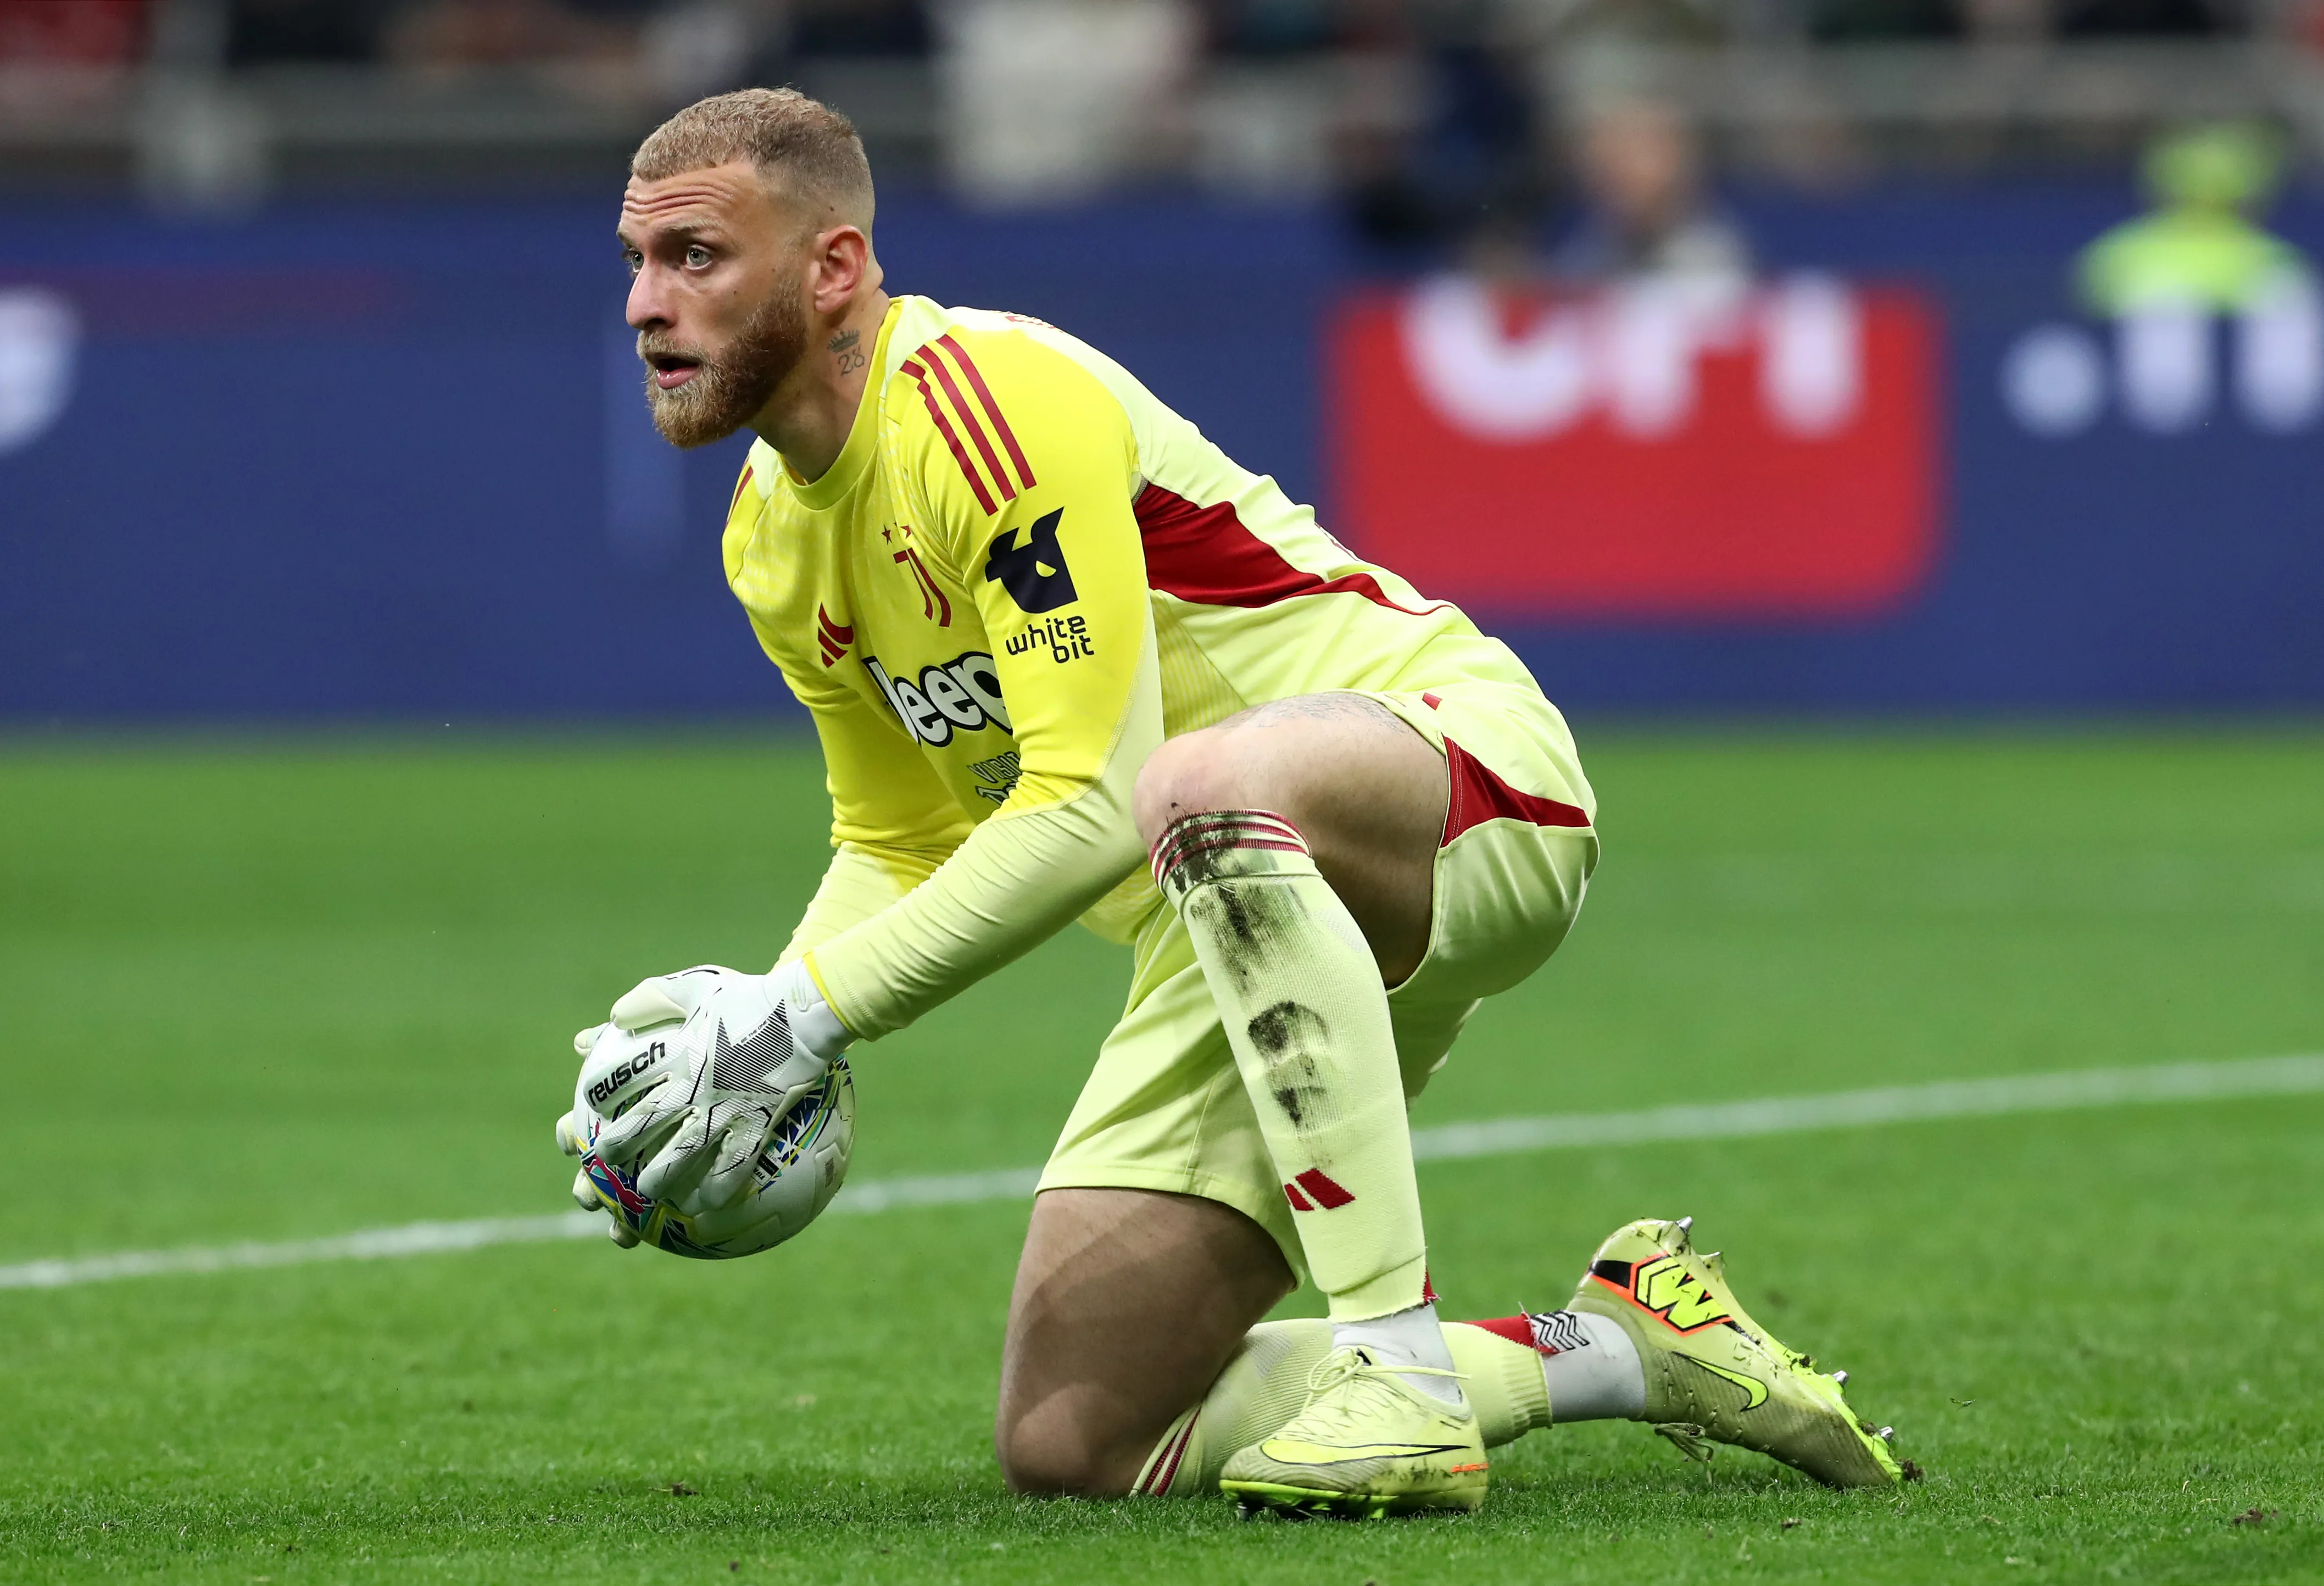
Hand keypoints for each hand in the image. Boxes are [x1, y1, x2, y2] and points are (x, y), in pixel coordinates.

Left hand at [555, 962, 851, 1224]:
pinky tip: (706, 1205)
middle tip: (600, 1162)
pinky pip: (735, 1164)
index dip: (598, 1095)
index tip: (589, 1106)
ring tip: (645, 1192)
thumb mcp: (696, 986)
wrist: (804, 1012)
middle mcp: (693, 1084)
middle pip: (644, 1123)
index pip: (622, 1076)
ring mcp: (725, 1107)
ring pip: (682, 1153)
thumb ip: (652, 998)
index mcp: (675, 1050)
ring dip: (659, 1177)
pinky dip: (718, 1187)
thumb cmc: (749, 996)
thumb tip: (612, 1016)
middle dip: (617, 1147)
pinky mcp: (756, 1122)